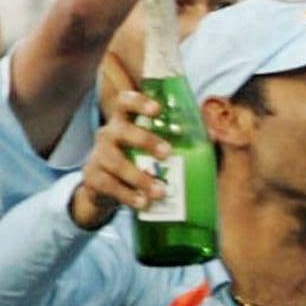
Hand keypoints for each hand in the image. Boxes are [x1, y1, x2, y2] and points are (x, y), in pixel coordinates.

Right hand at [72, 89, 175, 230]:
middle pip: (122, 131)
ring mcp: (98, 156)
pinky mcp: (93, 178)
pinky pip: (110, 186)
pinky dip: (128, 195)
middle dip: (145, 140)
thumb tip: (212, 134)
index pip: (125, 102)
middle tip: (167, 152)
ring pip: (116, 163)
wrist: (103, 188)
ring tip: (161, 191)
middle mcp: (108, 134)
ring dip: (140, 177)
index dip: (139, 102)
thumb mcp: (146, 147)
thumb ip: (173, 138)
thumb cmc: (134, 159)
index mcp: (123, 121)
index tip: (157, 109)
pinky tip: (143, 202)